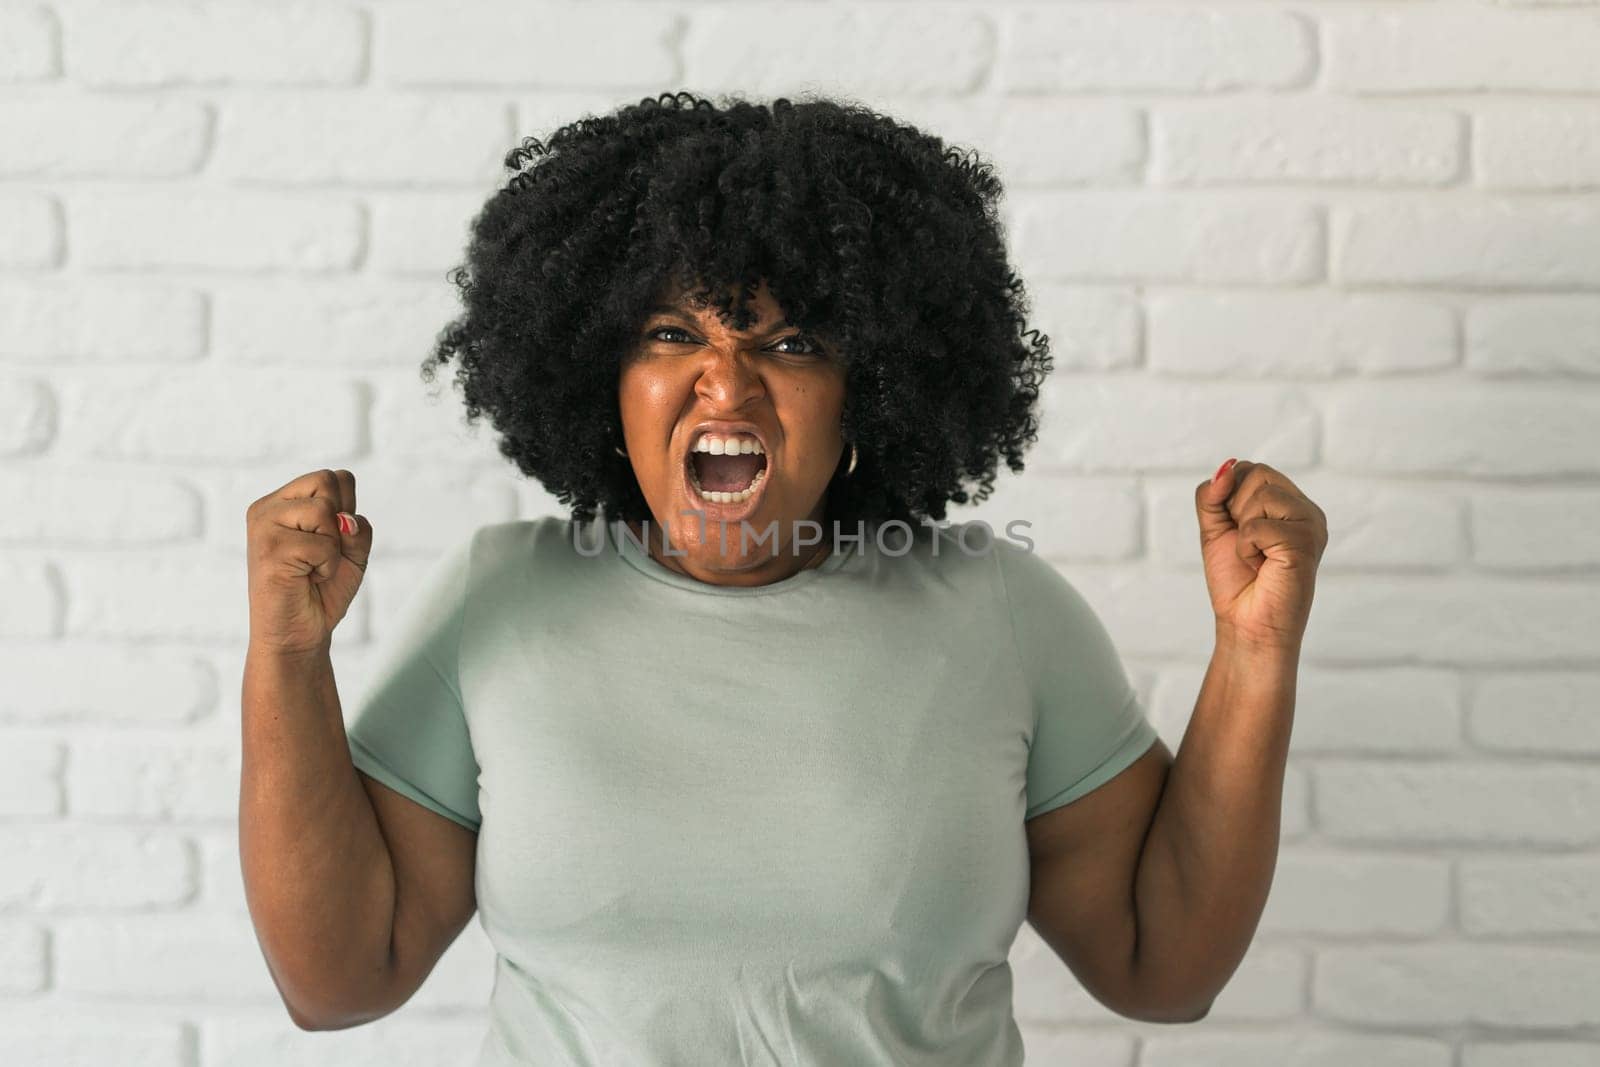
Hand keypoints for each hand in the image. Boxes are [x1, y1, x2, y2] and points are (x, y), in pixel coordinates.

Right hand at [245, 468, 371, 657]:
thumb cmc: (323, 591)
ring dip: (332, 547)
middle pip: (328, 481)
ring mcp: (264, 526)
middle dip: (340, 524)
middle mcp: (268, 508)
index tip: (331, 541)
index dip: (348, 509)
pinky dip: (326, 566)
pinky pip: (321, 544)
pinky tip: (306, 579)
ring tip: (312, 567)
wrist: (300, 634)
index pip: (334, 477)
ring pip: (324, 510)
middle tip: (321, 554)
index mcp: (283, 502)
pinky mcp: (268, 549)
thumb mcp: (353, 552)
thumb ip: (357, 528)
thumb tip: (345, 519)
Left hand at [1194, 458, 1327, 653]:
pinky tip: (1261, 566)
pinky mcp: (1305, 543)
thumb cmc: (1236, 580)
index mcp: (1291, 503)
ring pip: (1260, 495)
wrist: (1246, 624)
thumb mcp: (1215, 529)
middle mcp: (1306, 510)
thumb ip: (1214, 495)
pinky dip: (1246, 548)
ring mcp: (1311, 525)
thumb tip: (1226, 466)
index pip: (1251, 469)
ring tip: (1257, 556)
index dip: (1228, 496)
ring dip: (1242, 530)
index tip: (1236, 529)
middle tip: (1248, 544)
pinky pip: (1257, 526)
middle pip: (1256, 472)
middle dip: (1235, 509)